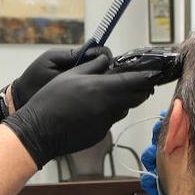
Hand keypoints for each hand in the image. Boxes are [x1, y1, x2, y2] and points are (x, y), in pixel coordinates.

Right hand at [2, 54, 156, 167]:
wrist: (38, 131)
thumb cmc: (51, 100)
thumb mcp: (70, 75)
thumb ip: (93, 67)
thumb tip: (107, 60)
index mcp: (103, 89)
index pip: (136, 81)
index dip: (148, 76)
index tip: (155, 72)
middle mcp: (109, 107)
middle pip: (137, 97)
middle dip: (139, 88)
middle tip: (136, 81)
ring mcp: (106, 123)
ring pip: (124, 109)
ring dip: (122, 101)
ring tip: (105, 94)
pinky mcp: (100, 134)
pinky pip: (110, 120)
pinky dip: (107, 113)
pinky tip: (90, 110)